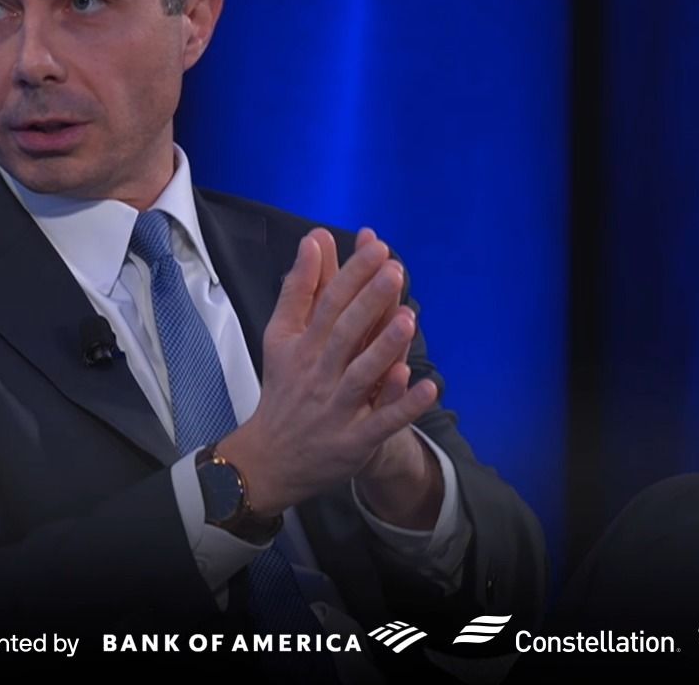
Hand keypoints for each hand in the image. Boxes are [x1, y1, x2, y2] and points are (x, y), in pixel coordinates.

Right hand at [217, 229, 437, 516]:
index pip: (329, 304)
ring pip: (363, 376)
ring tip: (408, 319)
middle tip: (394, 271)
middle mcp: (319, 374)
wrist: (270, 458)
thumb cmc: (283, 389)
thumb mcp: (281, 337)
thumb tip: (314, 240)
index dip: (353, 275)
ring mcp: (338, 408)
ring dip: (385, 348)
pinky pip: (382, 422)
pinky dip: (404, 406)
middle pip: (345, 334)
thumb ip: (300, 289)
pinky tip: (429, 388)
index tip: (376, 247)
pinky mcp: (356, 439)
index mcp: (302, 346)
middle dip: (370, 302)